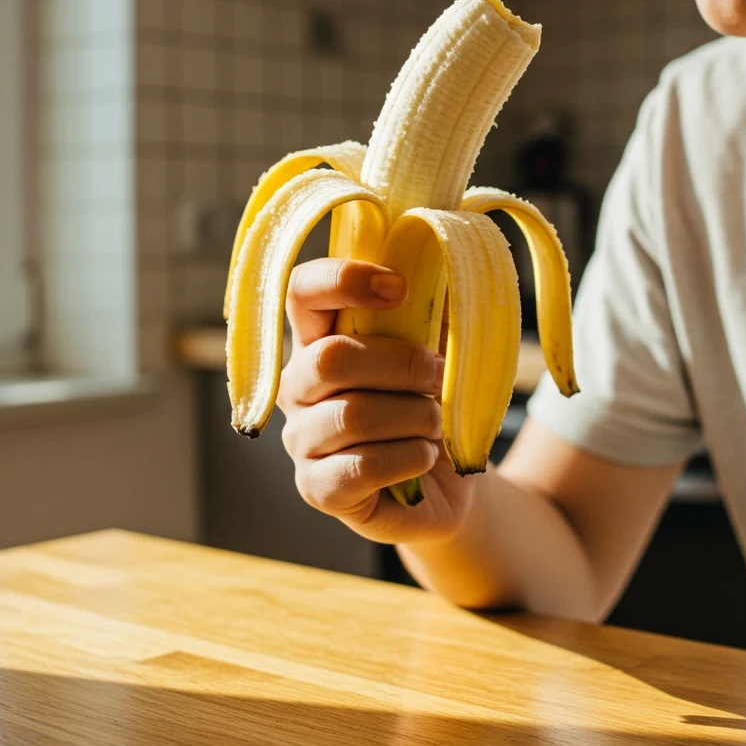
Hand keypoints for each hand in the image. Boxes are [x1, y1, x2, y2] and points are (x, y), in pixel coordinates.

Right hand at [276, 258, 476, 543]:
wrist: (447, 481)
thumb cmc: (432, 404)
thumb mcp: (439, 348)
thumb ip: (432, 307)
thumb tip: (448, 256)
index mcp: (320, 339)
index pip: (302, 292)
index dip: (343, 280)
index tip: (398, 288)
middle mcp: (297, 386)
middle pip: (330, 359)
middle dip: (401, 365)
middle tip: (437, 376)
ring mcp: (302, 440)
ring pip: (352, 415)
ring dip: (414, 416)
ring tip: (435, 422)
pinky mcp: (318, 488)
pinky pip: (361, 467)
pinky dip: (408, 457)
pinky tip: (426, 456)